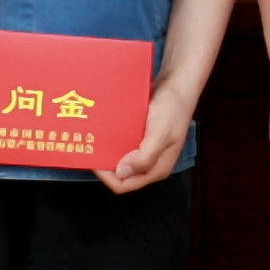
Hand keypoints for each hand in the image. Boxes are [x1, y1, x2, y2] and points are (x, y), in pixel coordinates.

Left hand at [101, 68, 200, 194]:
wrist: (178, 84)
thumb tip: (122, 172)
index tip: (95, 158)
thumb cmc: (172, 108)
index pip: (125, 184)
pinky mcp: (140, 138)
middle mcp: (150, 163)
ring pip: (120, 160)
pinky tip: (105, 131)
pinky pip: (122, 145)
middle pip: (120, 175)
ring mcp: (145, 151)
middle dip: (105, 164)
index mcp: (157, 168)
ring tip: (95, 140)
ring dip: (107, 152)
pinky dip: (112, 141)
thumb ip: (145, 156)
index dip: (107, 176)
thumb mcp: (161, 133)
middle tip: (92, 147)